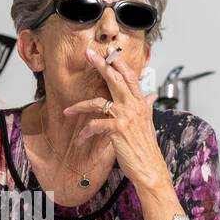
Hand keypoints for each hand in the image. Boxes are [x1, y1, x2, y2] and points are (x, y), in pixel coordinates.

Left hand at [64, 48, 169, 193]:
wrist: (150, 168)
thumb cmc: (146, 147)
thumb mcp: (148, 122)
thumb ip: (147, 106)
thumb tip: (152, 95)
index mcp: (141, 103)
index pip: (130, 77)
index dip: (119, 62)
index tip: (109, 51)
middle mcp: (135, 106)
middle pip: (116, 79)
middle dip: (101, 64)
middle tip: (88, 53)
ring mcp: (126, 117)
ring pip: (98, 102)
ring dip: (79, 106)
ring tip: (67, 111)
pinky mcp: (117, 130)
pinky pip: (95, 125)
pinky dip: (85, 133)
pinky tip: (80, 140)